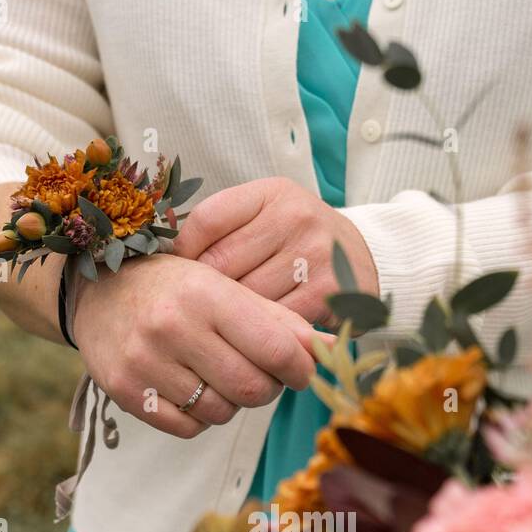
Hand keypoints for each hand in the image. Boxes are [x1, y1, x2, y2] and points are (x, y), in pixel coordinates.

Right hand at [73, 252, 316, 438]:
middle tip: (259, 374)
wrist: (95, 294)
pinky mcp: (126, 392)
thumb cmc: (172, 288)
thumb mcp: (223, 288)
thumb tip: (331, 348)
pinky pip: (188, 428)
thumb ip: (277, 319)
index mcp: (204, 293)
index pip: (275, 348)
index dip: (300, 368)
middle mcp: (172, 327)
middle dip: (266, 388)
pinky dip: (199, 417)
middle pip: (251, 389)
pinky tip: (190, 389)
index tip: (301, 370)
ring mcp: (145, 363)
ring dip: (231, 403)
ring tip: (218, 377)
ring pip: (221, 412)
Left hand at [174, 177, 378, 326]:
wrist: (367, 260)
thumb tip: (164, 256)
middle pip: (222, 265)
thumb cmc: (299, 240)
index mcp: (272, 193)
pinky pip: (274, 321)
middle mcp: (295, 217)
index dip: (183, 252)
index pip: (208, 219)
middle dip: (203, 292)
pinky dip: (258, 333)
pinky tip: (250, 337)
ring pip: (245, 297)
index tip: (175, 273)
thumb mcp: (267, 214)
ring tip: (219, 326)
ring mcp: (313, 256)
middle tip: (191, 309)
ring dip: (228, 318)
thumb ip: (224, 228)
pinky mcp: (327, 293)